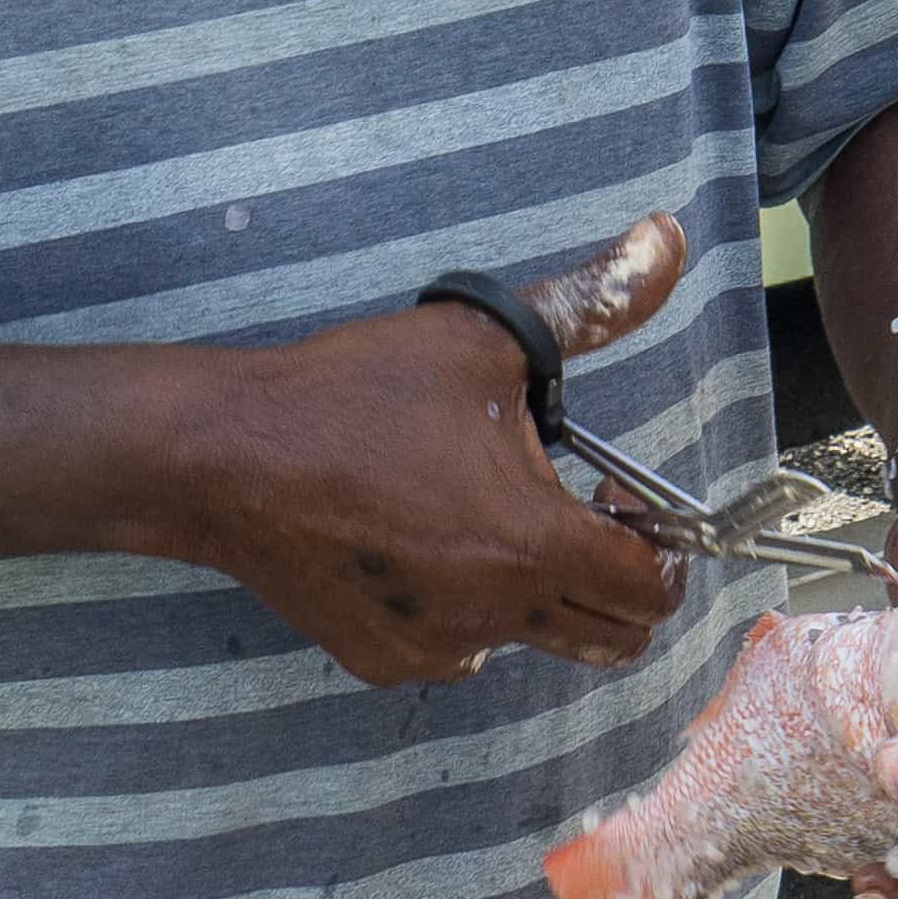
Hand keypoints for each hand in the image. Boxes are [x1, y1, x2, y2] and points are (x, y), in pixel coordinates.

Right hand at [170, 217, 688, 686]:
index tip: (613, 495)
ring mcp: (439, 648)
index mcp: (535, 545)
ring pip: (534, 642)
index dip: (656, 542)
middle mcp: (496, 615)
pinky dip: (464, 609)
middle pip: (612, 637)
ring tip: (480, 512)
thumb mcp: (484, 338)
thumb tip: (668, 238)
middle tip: (575, 514)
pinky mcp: (386, 660)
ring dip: (537, 593)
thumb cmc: (356, 394)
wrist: (230, 456)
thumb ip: (594, 302)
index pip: (650, 589)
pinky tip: (422, 544)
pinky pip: (459, 648)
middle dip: (617, 581)